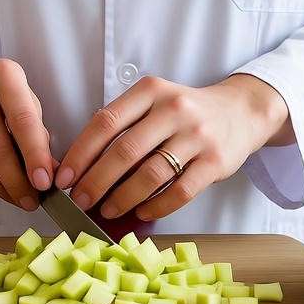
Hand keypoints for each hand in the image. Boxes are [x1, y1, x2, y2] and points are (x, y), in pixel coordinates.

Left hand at [56, 74, 290, 222]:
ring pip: (151, 174)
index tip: (63, 178)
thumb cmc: (184, 113)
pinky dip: (156, 207)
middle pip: (125, 151)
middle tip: (80, 201)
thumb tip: (80, 167)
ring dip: (123, 198)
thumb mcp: (153, 103)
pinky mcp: (215, 161)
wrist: (240, 112)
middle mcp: (174, 109)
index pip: (105, 122)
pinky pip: (179, 192)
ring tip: (107, 210)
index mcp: (150, 91)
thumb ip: (123, 126)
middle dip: (96, 181)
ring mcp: (197, 135)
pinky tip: (141, 213)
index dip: (80, 154)